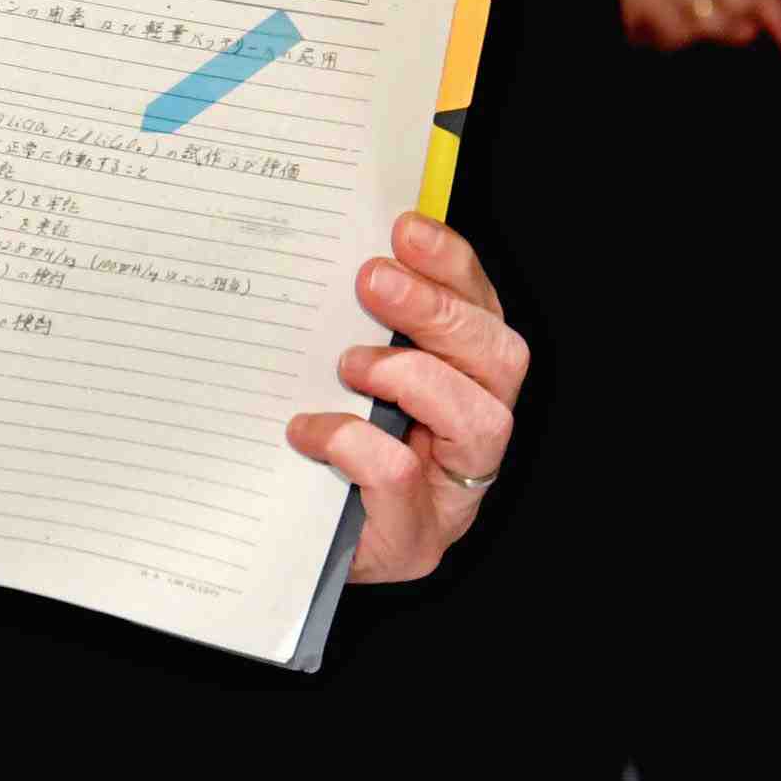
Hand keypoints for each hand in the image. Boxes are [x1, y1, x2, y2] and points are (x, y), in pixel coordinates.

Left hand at [288, 212, 524, 582]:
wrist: (281, 554)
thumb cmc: (308, 456)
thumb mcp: (326, 381)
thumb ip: (343, 329)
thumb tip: (319, 254)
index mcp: (462, 383)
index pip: (481, 311)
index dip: (453, 265)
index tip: (403, 226)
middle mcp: (472, 437)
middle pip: (500, 358)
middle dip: (439, 310)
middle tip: (371, 279)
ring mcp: (451, 494)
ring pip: (480, 419)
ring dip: (414, 375)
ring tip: (350, 363)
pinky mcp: (412, 540)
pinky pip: (403, 477)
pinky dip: (355, 444)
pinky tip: (307, 430)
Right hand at [614, 0, 780, 56]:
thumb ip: (731, 7)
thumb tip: (759, 31)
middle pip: (739, 7)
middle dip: (729, 30)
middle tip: (707, 34)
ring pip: (707, 23)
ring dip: (688, 36)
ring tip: (665, 25)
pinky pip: (675, 32)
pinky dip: (664, 41)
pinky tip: (647, 28)